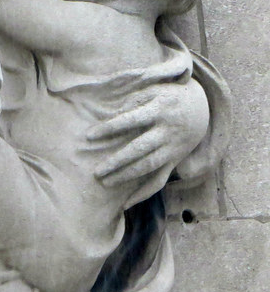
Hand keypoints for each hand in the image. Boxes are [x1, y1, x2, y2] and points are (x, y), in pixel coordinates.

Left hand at [89, 78, 209, 188]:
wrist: (202, 107)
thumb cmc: (168, 95)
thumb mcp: (154, 88)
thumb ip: (133, 98)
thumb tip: (110, 110)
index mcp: (159, 110)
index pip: (130, 121)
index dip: (109, 128)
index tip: (89, 136)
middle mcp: (167, 132)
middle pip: (140, 149)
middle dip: (118, 161)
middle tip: (96, 171)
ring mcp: (172, 149)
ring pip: (148, 166)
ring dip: (126, 176)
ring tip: (105, 182)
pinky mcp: (174, 161)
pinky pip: (159, 180)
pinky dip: (144, 193)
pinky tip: (126, 203)